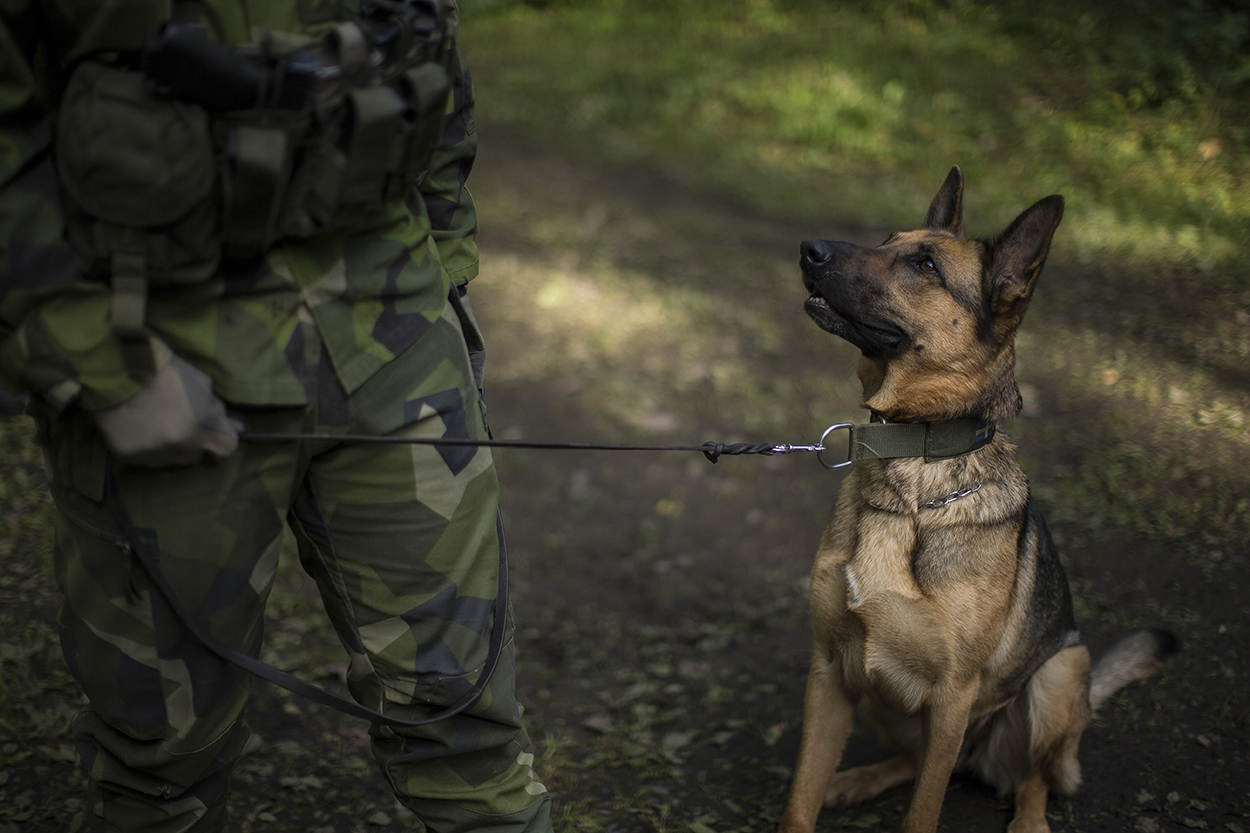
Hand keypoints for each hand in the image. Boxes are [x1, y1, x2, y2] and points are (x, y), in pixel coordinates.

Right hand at [94, 355, 239, 466]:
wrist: (117, 372)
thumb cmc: (164, 372)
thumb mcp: (201, 384)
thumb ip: (217, 408)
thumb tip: (234, 425)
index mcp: (204, 427)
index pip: (228, 447)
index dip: (224, 439)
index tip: (216, 433)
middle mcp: (182, 446)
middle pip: (196, 455)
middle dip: (193, 442)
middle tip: (181, 424)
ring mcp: (155, 455)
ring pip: (171, 459)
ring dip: (171, 447)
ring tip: (157, 425)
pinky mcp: (131, 457)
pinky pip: (147, 459)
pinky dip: (148, 448)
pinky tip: (140, 430)